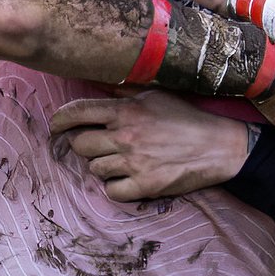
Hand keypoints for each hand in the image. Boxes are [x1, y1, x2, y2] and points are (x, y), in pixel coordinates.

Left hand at [48, 92, 254, 201]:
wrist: (218, 147)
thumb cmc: (186, 118)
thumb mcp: (155, 96)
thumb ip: (123, 92)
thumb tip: (98, 84)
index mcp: (126, 111)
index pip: (78, 112)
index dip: (60, 120)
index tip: (56, 126)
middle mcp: (125, 136)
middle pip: (79, 145)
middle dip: (84, 145)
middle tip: (98, 145)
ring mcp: (133, 163)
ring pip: (94, 169)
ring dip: (103, 166)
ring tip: (122, 160)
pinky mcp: (144, 186)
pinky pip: (111, 191)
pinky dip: (116, 187)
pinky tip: (128, 178)